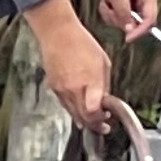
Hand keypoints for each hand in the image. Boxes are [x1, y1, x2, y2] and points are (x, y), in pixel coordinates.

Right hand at [33, 12, 117, 131]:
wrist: (58, 33)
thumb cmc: (82, 43)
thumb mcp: (104, 63)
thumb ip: (104, 85)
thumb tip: (106, 100)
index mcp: (89, 81)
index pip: (93, 110)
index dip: (100, 119)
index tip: (107, 118)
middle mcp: (73, 88)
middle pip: (83, 117)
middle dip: (94, 125)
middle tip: (103, 127)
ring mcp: (61, 89)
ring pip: (73, 113)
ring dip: (84, 120)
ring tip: (94, 121)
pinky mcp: (53, 87)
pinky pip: (65, 105)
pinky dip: (74, 110)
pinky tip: (80, 110)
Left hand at [80, 0, 157, 39]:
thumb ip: (124, 12)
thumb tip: (130, 29)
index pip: (150, 19)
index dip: (140, 30)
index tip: (128, 38)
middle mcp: (143, 1)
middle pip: (137, 23)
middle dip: (121, 19)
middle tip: (111, 9)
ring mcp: (132, 4)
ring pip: (125, 22)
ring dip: (112, 16)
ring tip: (107, 3)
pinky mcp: (122, 6)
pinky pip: (116, 18)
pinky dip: (108, 13)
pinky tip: (105, 2)